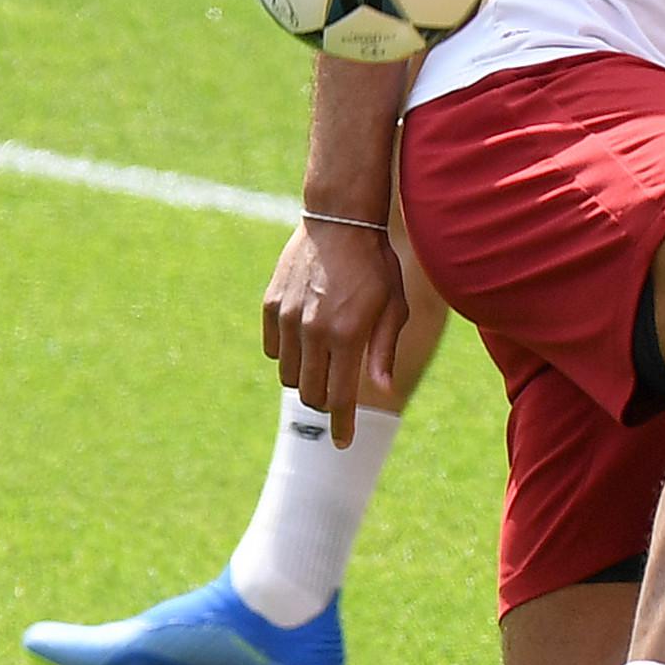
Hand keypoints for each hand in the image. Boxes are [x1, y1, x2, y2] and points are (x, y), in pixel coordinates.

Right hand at [262, 220, 407, 447]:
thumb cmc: (377, 265)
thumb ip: (384, 350)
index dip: (342, 426)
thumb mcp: (394, 307)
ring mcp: (288, 318)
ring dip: (307, 379)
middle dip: (326, 403)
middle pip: (311, 393)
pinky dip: (288, 355)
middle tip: (338, 394)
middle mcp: (313, 331)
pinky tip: (306, 340)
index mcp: (347, 336)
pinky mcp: (271, 306)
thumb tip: (382, 390)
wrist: (340, 221)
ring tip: (325, 362)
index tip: (342, 443)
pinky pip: (274, 350)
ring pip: (290, 375)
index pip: (341, 398)